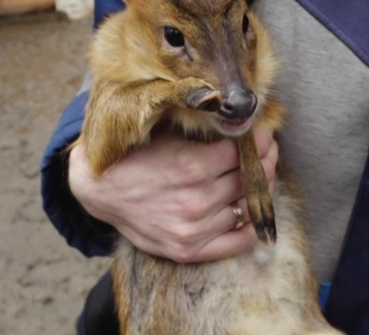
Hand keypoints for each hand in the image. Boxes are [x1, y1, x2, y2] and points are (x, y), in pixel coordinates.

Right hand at [68, 128, 277, 263]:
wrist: (101, 191)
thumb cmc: (137, 157)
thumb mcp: (167, 133)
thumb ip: (203, 128)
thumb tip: (241, 117)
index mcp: (191, 167)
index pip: (243, 152)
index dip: (258, 140)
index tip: (263, 133)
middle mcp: (196, 201)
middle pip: (250, 178)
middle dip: (265, 160)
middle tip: (267, 150)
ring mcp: (193, 229)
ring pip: (249, 206)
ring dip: (260, 188)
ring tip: (260, 174)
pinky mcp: (189, 251)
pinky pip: (238, 241)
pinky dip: (251, 225)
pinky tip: (250, 208)